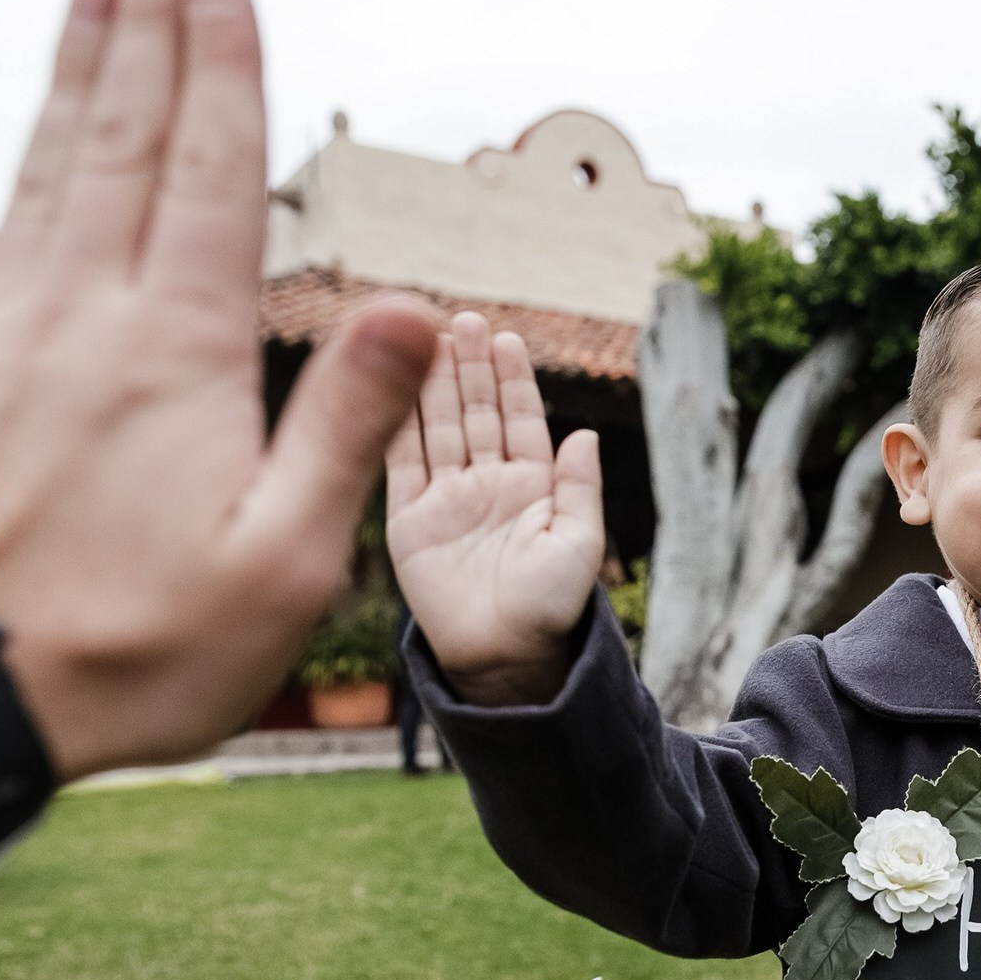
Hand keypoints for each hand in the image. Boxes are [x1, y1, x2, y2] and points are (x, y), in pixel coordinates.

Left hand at [0, 0, 442, 786]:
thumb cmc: (127, 648)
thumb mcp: (279, 562)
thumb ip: (345, 425)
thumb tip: (420, 308)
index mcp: (176, 345)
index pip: (210, 171)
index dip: (223, 67)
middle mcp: (78, 307)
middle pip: (122, 134)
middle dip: (149, 25)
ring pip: (40, 164)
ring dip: (71, 69)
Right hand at [385, 313, 604, 704]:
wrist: (501, 659)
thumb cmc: (549, 609)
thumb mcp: (578, 545)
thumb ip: (579, 489)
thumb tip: (585, 434)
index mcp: (531, 488)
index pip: (520, 421)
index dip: (513, 380)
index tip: (506, 338)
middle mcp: (486, 485)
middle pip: (475, 413)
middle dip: (470, 367)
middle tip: (463, 320)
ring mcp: (445, 499)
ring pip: (437, 428)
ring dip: (434, 384)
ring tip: (429, 337)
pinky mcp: (409, 519)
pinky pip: (400, 462)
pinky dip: (397, 423)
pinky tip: (394, 384)